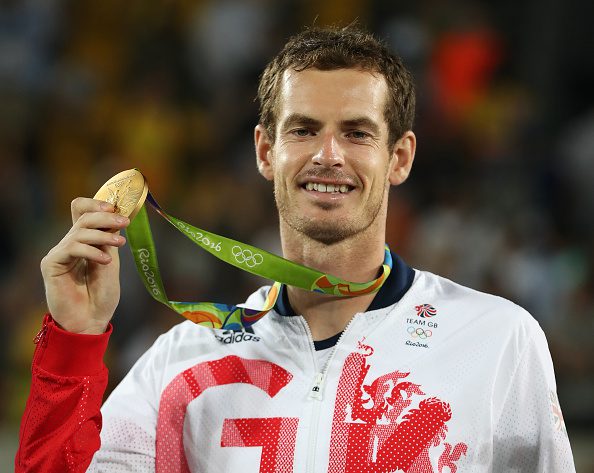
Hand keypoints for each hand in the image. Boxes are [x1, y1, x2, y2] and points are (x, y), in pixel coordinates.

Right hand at [40, 198, 129, 333]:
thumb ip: (109, 242)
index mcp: (84, 242)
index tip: (116, 207)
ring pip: (80, 231)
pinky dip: (92, 251)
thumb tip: (115, 219)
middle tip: (124, 222)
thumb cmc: (101, 296)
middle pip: (83, 217)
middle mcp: (70, 244)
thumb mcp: (111, 263)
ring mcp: (60, 253)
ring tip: (119, 244)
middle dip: (106, 217)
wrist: (90, 322)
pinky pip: (72, 248)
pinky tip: (105, 260)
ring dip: (103, 235)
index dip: (96, 204)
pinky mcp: (52, 264)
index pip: (82, 211)